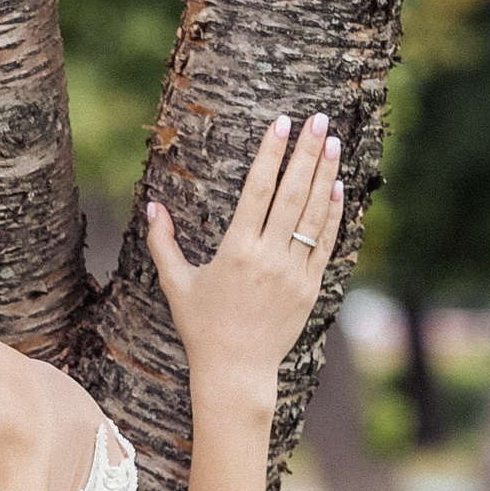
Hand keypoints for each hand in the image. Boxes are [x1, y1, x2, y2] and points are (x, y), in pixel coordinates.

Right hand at [145, 110, 340, 378]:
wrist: (236, 371)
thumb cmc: (202, 328)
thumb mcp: (176, 285)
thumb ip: (163, 243)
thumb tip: (152, 205)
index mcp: (236, 251)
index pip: (258, 190)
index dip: (271, 154)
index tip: (282, 123)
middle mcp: (269, 258)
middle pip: (292, 193)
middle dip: (306, 153)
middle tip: (317, 119)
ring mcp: (294, 272)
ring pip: (314, 214)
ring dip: (325, 174)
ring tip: (331, 141)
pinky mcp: (310, 287)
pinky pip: (326, 242)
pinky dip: (333, 213)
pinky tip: (337, 186)